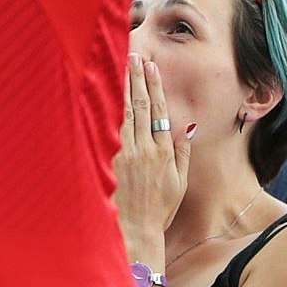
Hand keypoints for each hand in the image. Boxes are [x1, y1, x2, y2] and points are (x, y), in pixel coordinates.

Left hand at [114, 51, 190, 263]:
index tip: (150, 66)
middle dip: (136, 78)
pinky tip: (103, 93)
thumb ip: (181, 153)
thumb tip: (184, 127)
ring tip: (118, 65)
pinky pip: (108, 129)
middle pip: (139, 105)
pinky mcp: (110, 161)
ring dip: (121, 87)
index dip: (154, 86)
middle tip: (133, 55)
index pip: (158, 110)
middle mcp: (144, 149)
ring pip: (122, 113)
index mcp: (163, 152)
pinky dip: (106, 109)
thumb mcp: (179, 183)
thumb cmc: (158, 210)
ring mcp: (125, 154)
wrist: (136, 231)